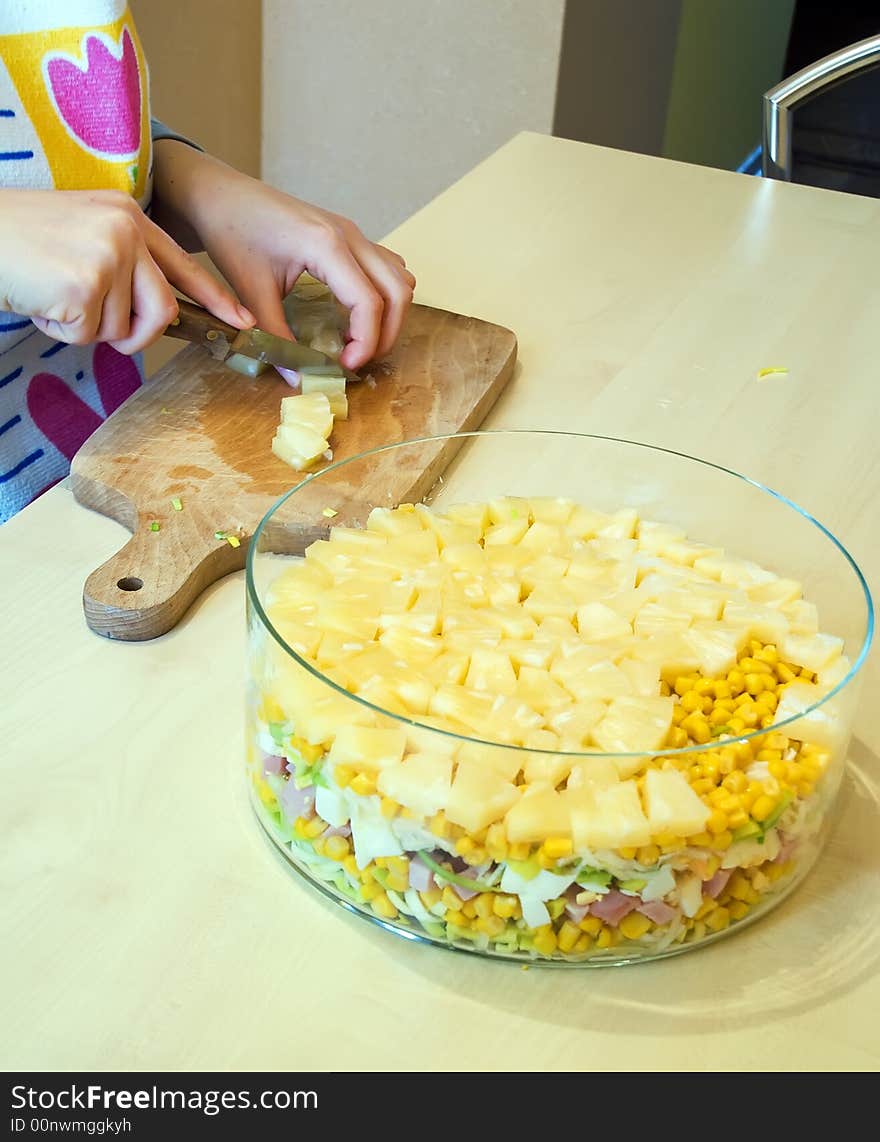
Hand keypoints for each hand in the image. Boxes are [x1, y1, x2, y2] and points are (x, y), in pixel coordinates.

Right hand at [0, 189, 253, 353]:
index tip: (242, 320)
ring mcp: (107, 255)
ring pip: (122, 328)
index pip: (182, 263)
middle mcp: (125, 230)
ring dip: (85, 327)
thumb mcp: (82, 237)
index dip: (215, 297)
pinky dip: (60, 330)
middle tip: (94, 325)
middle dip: (135, 333)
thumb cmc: (19, 243)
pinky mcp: (85, 284)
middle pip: (162, 309)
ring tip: (51, 294)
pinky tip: (39, 299)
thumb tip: (155, 314)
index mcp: (127, 215)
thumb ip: (124, 265)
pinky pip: (88, 336)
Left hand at [151, 142, 415, 370]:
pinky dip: (384, 295)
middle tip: (358, 360)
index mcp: (326, 246)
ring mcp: (353, 232)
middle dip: (387, 334)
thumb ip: (276, 337)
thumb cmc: (231, 233)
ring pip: (400, 278)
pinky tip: (355, 315)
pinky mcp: (349, 234)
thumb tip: (296, 381)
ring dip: (391, 315)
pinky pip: (387, 267)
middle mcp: (349, 235)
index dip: (366, 343)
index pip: (369, 303)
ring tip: (360, 340)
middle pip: (398, 292)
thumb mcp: (251, 291)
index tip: (345, 367)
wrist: (220, 193)